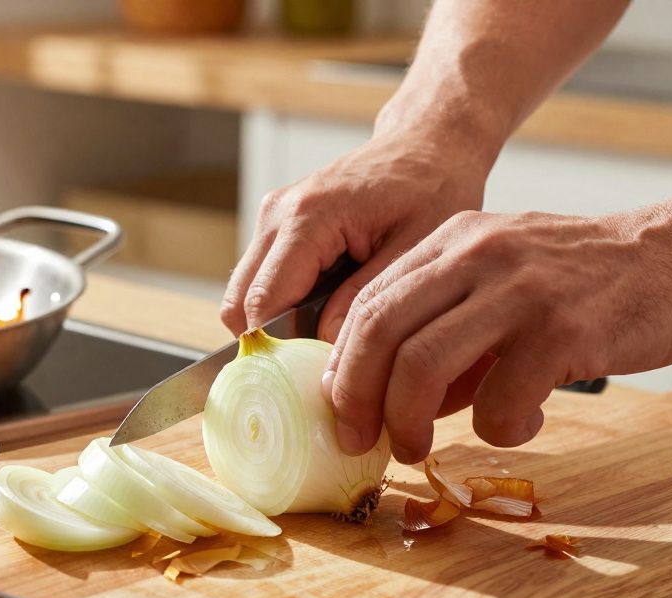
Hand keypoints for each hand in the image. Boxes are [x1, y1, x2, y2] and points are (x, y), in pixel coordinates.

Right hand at [221, 131, 491, 339]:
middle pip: (239, 305)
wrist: (426, 144)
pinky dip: (286, 306)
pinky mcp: (277, 226)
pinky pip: (263, 282)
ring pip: (245, 297)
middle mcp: (277, 215)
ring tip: (331, 335)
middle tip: (321, 365)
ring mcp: (272, 219)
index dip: (276, 350)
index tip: (310, 379)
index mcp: (308, 217)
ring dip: (278, 324)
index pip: (261, 302)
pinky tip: (330, 308)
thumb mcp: (417, 248)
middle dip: (271, 342)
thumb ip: (365, 299)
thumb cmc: (432, 187)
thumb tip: (325, 348)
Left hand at [325, 207, 671, 463]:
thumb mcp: (500, 280)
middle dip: (356, 399)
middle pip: (377, 332)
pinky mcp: (563, 329)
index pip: (367, 305)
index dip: (342, 367)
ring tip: (419, 449)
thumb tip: (392, 403)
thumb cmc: (582, 282)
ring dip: (408, 423)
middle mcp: (475, 254)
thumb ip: (446, 328)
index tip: (339, 412)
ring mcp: (518, 289)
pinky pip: (498, 400)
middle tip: (362, 442)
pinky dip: (497, 430)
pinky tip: (520, 425)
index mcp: (451, 241)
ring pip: (421, 366)